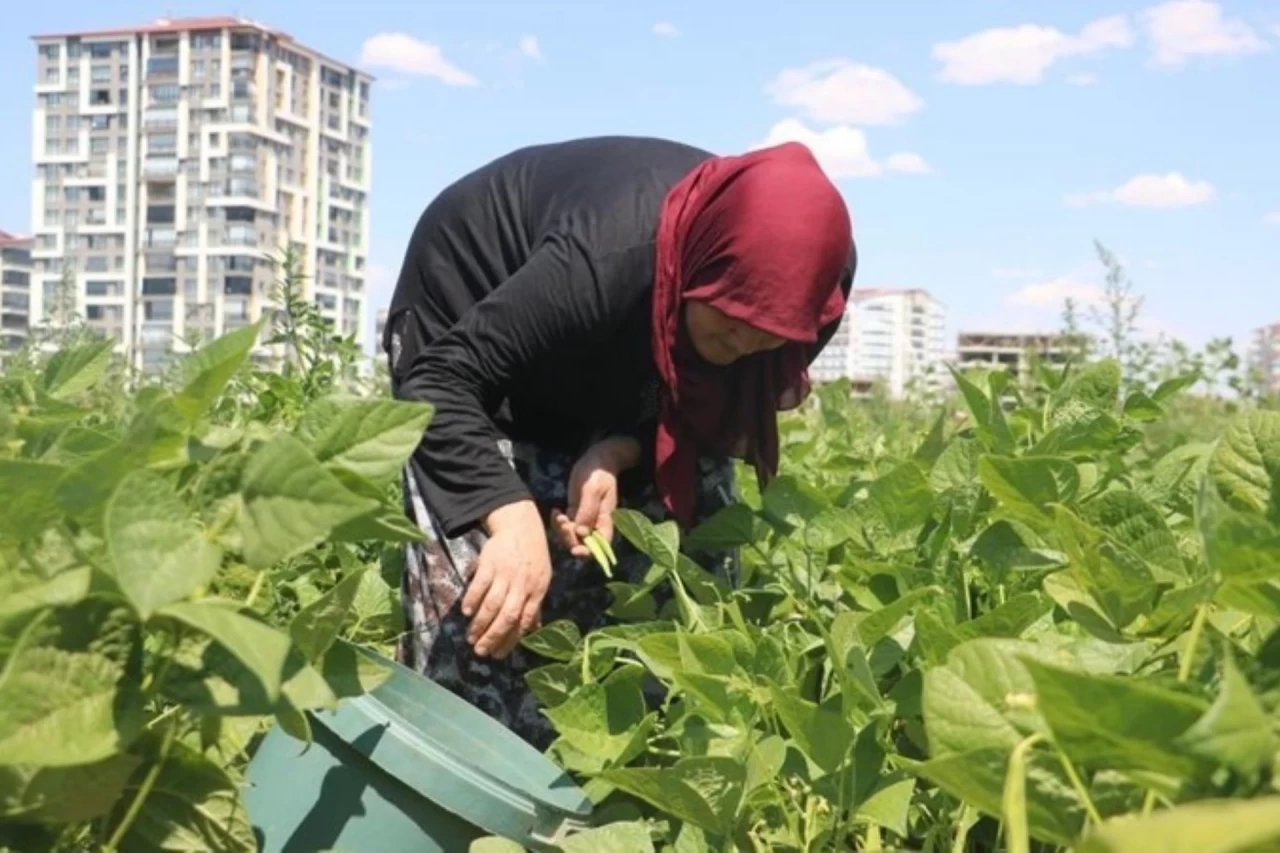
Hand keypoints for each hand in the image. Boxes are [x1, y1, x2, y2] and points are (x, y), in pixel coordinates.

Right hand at [462, 500, 550, 658]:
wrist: (520, 526)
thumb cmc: (532, 557)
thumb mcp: (541, 580)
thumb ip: (534, 605)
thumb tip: (533, 630)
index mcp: (537, 591)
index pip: (524, 621)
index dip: (510, 640)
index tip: (498, 654)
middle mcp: (522, 584)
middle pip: (507, 616)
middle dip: (493, 636)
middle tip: (480, 651)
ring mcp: (506, 573)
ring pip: (492, 604)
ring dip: (480, 623)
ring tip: (471, 637)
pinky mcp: (489, 563)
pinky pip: (479, 585)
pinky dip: (472, 600)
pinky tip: (467, 612)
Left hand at [552, 436, 639, 558]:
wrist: (596, 459)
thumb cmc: (597, 472)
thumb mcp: (592, 489)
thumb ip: (588, 511)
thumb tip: (581, 532)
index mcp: (606, 520)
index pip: (601, 545)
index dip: (589, 552)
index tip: (575, 549)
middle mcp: (596, 523)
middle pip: (583, 543)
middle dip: (569, 538)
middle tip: (562, 521)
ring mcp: (585, 519)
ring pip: (572, 536)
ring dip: (561, 530)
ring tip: (557, 513)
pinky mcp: (575, 513)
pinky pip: (566, 526)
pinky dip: (558, 522)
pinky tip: (556, 510)